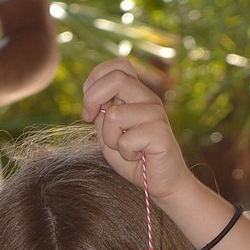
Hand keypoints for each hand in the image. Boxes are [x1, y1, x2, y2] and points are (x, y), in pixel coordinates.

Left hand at [81, 58, 193, 205]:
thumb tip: (94, 102)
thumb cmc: (134, 159)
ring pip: (114, 115)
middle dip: (92, 98)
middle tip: (88, 119)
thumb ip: (102, 115)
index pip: (119, 65)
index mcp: (137, 95)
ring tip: (125, 149)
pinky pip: (126, 140)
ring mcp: (156, 114)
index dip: (96, 78)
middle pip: (116, 78)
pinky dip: (125, 154)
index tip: (89, 105)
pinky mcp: (161, 133)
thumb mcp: (109, 135)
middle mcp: (148, 99)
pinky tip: (138, 157)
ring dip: (110, 138)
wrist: (161, 183)